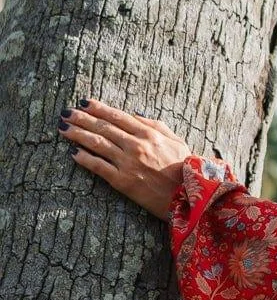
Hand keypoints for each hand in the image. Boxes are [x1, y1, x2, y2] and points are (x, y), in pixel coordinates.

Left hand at [59, 98, 197, 220]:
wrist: (189, 196)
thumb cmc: (184, 168)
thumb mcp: (176, 140)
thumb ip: (155, 125)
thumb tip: (135, 114)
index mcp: (149, 133)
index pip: (117, 116)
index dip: (99, 108)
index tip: (84, 102)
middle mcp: (136, 145)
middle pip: (103, 127)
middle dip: (82, 118)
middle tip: (66, 112)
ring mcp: (128, 163)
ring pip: (97, 144)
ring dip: (77, 134)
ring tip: (63, 128)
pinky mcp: (123, 181)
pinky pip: (99, 167)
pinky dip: (84, 159)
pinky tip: (73, 153)